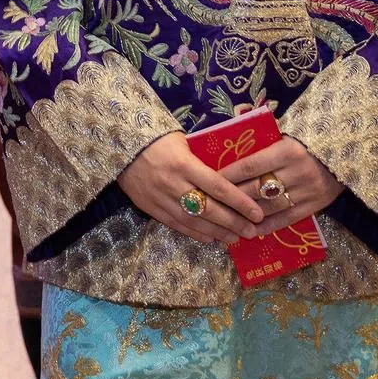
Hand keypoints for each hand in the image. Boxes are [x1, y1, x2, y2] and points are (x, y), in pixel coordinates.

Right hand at [118, 132, 264, 245]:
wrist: (119, 146)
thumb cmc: (156, 139)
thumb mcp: (181, 141)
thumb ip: (202, 159)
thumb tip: (229, 174)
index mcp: (184, 164)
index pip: (218, 187)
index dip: (240, 202)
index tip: (258, 212)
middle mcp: (174, 184)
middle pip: (209, 209)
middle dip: (234, 222)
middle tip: (252, 231)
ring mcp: (161, 198)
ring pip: (194, 221)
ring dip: (218, 232)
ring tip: (235, 238)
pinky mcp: (150, 208)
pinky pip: (177, 225)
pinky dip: (196, 233)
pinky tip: (211, 238)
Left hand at [219, 136, 343, 235]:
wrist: (343, 152)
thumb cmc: (304, 141)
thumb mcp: (284, 136)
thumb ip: (261, 145)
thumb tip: (227, 151)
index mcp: (286, 151)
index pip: (250, 165)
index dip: (228, 174)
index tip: (210, 180)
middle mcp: (296, 172)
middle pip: (257, 188)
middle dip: (233, 197)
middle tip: (213, 203)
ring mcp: (306, 191)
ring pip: (270, 206)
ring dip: (247, 214)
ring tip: (228, 219)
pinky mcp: (315, 206)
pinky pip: (287, 219)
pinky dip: (268, 225)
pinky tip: (253, 230)